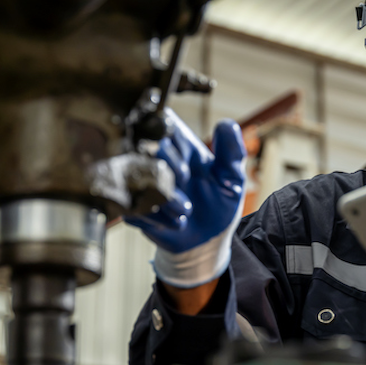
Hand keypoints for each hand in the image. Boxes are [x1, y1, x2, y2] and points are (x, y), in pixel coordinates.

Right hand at [125, 109, 245, 288]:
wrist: (207, 240)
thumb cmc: (219, 203)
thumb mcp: (232, 178)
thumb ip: (231, 152)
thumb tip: (227, 124)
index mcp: (181, 147)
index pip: (165, 128)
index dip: (173, 140)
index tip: (187, 160)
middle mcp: (159, 162)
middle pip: (147, 149)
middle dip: (167, 165)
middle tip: (185, 179)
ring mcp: (144, 185)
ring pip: (138, 178)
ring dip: (163, 195)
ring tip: (186, 210)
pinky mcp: (135, 207)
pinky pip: (133, 206)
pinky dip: (157, 216)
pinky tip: (177, 223)